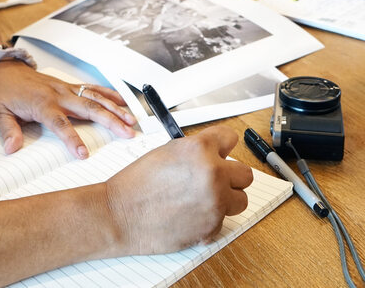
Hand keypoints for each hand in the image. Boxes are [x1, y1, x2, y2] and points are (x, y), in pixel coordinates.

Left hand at [0, 61, 136, 158]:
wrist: (4, 68)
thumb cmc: (3, 91)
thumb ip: (9, 131)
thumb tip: (12, 149)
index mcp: (41, 104)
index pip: (60, 124)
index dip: (72, 139)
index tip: (83, 154)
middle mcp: (58, 95)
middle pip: (89, 108)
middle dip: (110, 121)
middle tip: (127, 133)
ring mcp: (66, 88)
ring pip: (95, 98)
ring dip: (115, 109)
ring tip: (131, 120)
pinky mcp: (69, 86)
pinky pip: (92, 89)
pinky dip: (109, 94)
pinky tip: (123, 101)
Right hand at [106, 126, 253, 253]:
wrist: (119, 214)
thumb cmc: (136, 183)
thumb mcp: (168, 152)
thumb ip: (197, 152)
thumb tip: (217, 154)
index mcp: (200, 149)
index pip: (231, 138)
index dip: (223, 147)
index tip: (221, 152)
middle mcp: (213, 174)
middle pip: (245, 174)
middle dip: (230, 177)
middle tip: (213, 180)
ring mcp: (215, 202)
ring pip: (241, 200)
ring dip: (225, 200)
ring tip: (202, 200)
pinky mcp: (212, 227)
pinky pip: (223, 222)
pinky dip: (210, 220)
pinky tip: (190, 216)